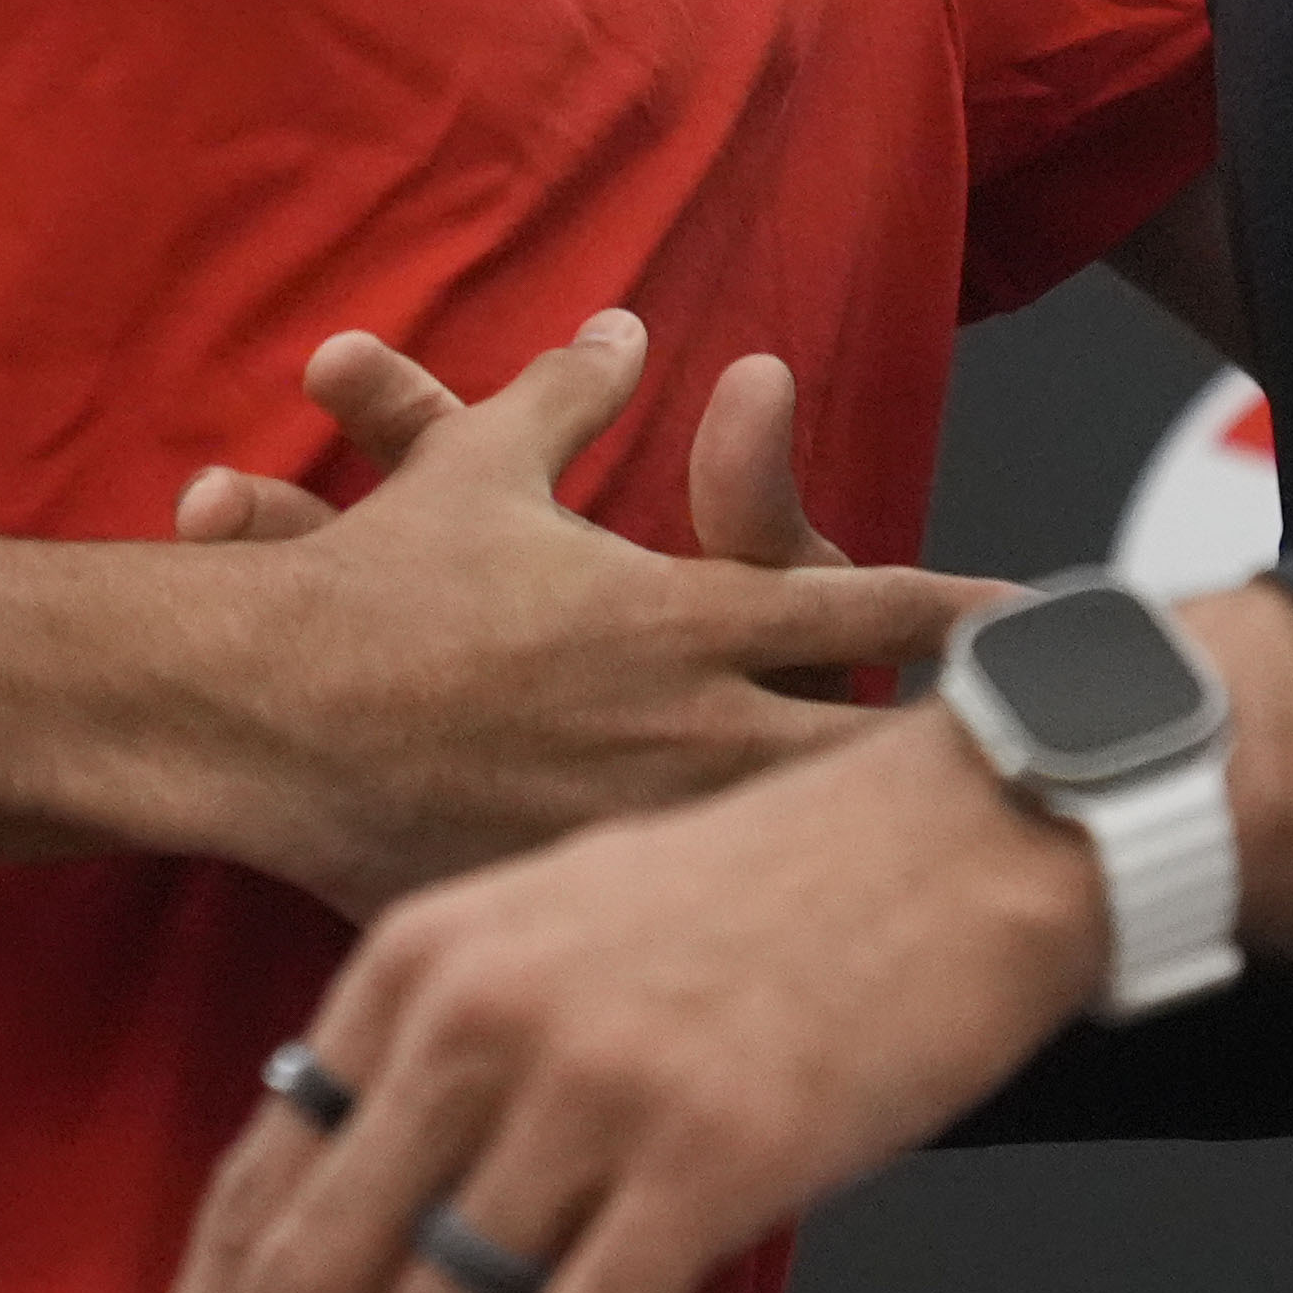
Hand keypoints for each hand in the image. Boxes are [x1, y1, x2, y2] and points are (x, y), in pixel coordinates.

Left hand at [118, 708, 1104, 1292]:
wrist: (960, 827)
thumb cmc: (780, 882)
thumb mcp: (562, 921)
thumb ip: (449, 1040)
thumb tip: (360, 1184)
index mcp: (423, 958)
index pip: (256, 1177)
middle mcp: (479, 1016)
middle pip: (308, 1268)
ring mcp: (590, 1086)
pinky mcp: (706, 1154)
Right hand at [139, 314, 998, 917]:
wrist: (254, 712)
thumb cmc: (371, 580)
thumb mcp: (480, 464)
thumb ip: (571, 393)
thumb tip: (627, 326)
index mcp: (679, 613)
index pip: (862, 611)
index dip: (958, 612)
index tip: (1034, 615)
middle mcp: (682, 725)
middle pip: (868, 756)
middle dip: (954, 761)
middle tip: (1039, 763)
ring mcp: (637, 825)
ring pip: (797, 856)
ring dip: (869, 855)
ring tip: (953, 868)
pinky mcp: (579, 900)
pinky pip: (692, 929)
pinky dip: (753, 935)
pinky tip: (801, 966)